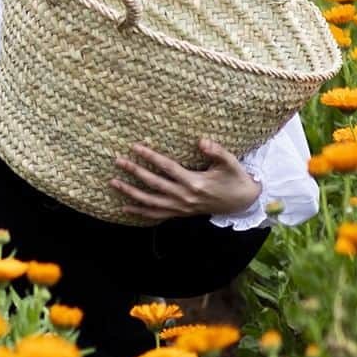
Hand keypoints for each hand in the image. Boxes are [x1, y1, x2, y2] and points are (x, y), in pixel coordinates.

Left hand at [109, 139, 261, 221]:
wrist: (243, 202)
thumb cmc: (235, 178)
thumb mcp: (230, 162)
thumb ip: (216, 151)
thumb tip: (201, 141)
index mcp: (195, 183)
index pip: (167, 168)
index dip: (151, 157)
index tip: (135, 147)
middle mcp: (185, 197)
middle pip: (154, 184)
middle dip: (134, 172)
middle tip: (117, 161)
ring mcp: (182, 208)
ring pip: (151, 203)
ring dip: (131, 193)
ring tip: (113, 183)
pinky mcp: (181, 213)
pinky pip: (157, 216)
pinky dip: (140, 212)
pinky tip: (125, 208)